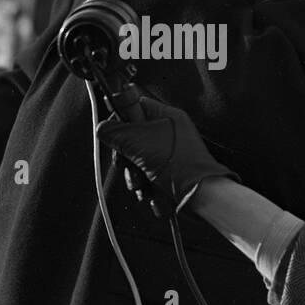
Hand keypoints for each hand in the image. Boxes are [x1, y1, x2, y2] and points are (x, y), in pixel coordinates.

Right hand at [95, 96, 237, 210]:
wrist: (201, 197)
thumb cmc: (179, 166)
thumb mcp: (139, 143)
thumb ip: (116, 133)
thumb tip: (102, 128)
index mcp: (166, 116)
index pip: (135, 107)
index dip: (121, 120)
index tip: (115, 135)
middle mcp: (168, 133)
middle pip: (132, 139)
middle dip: (127, 158)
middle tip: (128, 164)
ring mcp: (169, 154)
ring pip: (137, 161)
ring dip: (135, 176)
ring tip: (143, 184)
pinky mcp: (169, 173)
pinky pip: (147, 176)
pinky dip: (145, 187)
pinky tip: (150, 193)